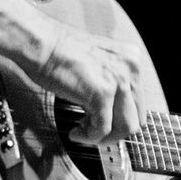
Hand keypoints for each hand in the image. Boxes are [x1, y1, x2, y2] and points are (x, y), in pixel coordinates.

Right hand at [28, 20, 146, 145]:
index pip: (138, 104)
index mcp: (132, 60)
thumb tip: (114, 112)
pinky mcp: (102, 93)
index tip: (103, 123)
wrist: (41, 42)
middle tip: (93, 131)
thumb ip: (111, 82)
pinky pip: (102, 129)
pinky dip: (88, 137)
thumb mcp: (98, 63)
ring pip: (126, 128)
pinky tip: (75, 132)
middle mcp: (131, 68)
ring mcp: (119, 80)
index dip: (120, 119)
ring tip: (84, 131)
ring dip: (104, 137)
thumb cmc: (60, 51)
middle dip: (114, 131)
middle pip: (136, 118)